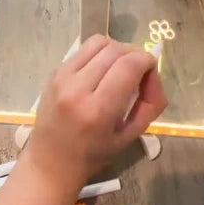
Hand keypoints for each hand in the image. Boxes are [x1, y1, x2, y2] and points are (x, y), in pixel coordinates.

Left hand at [27, 34, 167, 188]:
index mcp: (98, 111)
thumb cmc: (93, 155)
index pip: (129, 66)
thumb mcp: (129, 137)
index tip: (150, 71)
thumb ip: (150, 105)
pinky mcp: (54, 72)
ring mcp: (62, 78)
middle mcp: (77, 89)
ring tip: (120, 67)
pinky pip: (83, 49)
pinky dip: (99, 54)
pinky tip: (101, 70)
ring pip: (99, 42)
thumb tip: (153, 76)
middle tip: (138, 71)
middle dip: (135, 54)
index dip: (147, 61)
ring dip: (117, 49)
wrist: (50, 162)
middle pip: (115, 50)